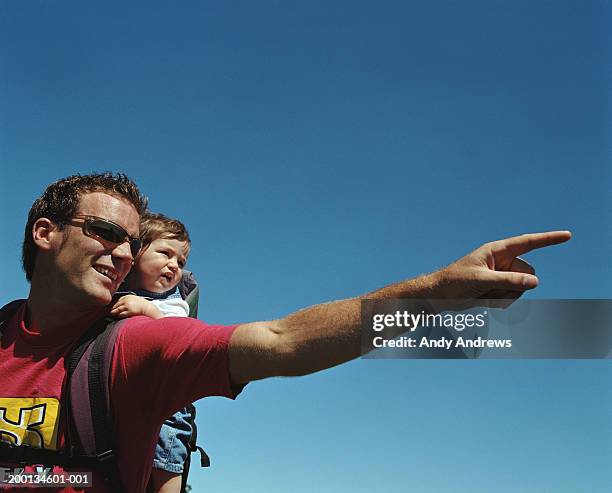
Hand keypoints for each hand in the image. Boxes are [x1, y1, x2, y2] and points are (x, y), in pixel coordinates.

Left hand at [109, 294, 160, 318]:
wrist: (149, 309)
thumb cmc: (141, 306)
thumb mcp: (133, 300)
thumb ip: (126, 301)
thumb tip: (116, 306)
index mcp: (127, 296)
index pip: (116, 300)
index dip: (111, 305)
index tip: (107, 307)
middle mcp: (126, 300)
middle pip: (115, 305)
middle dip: (110, 309)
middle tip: (106, 312)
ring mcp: (128, 305)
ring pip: (116, 310)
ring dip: (113, 313)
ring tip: (110, 315)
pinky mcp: (129, 311)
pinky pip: (121, 314)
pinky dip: (118, 316)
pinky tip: (117, 317)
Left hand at [433, 231, 570, 305]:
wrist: (439, 296)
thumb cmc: (454, 282)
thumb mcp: (481, 280)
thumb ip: (509, 280)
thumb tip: (535, 281)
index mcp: (496, 250)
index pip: (528, 243)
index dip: (548, 239)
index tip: (567, 236)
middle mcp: (501, 261)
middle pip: (527, 273)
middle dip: (514, 285)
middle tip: (489, 289)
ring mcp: (501, 276)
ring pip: (521, 288)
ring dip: (505, 296)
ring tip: (482, 295)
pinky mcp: (498, 288)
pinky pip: (512, 298)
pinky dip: (500, 303)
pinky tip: (483, 301)